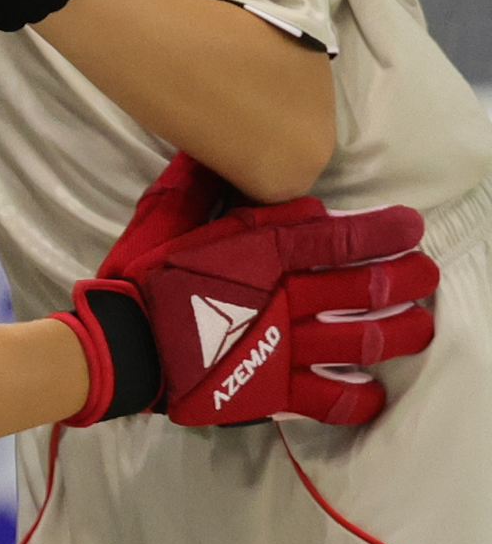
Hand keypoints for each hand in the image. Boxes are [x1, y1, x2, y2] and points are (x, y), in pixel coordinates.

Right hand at [58, 153, 438, 428]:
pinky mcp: (269, 390)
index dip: (383, 230)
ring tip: (420, 326)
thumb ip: (197, 181)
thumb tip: (219, 144)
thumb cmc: (138, 278)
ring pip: (359, 340)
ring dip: (399, 332)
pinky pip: (328, 400)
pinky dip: (357, 398)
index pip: (338, 236)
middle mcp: (283, 298)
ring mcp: (281, 347)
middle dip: (404, 278)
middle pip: (363, 287)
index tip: (411, 226)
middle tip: (423, 274)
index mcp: (261, 253)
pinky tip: (375, 392)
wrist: (119, 348)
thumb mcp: (163, 216)